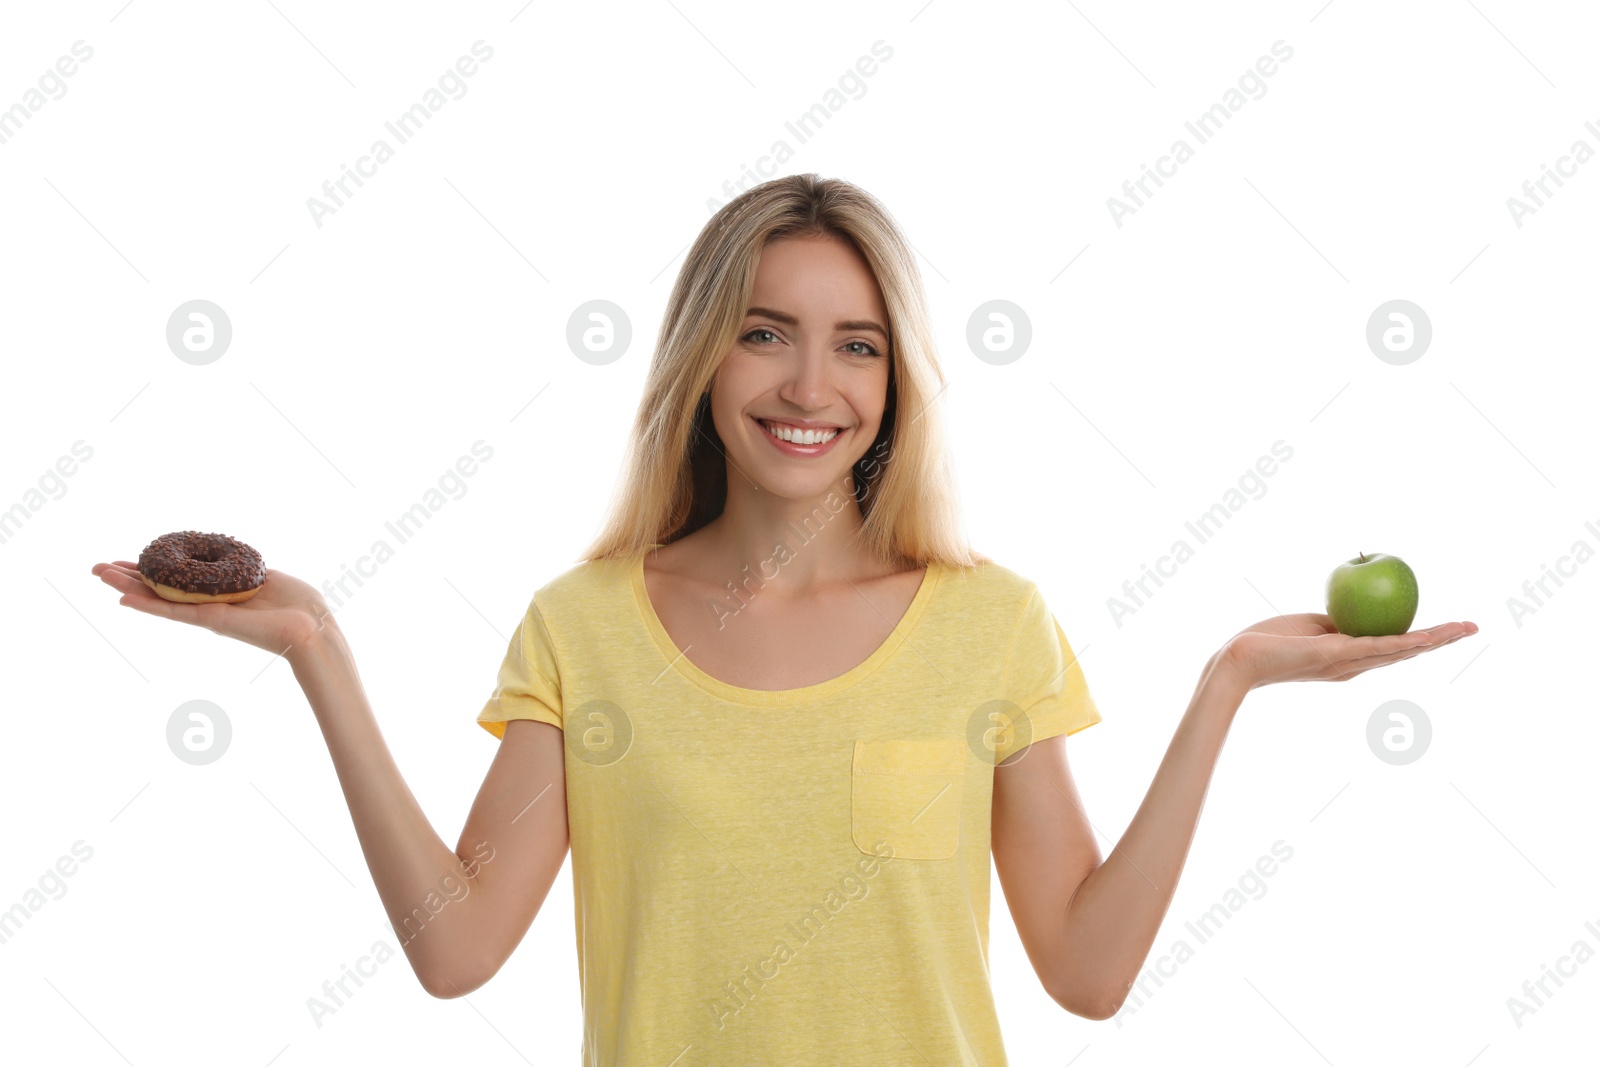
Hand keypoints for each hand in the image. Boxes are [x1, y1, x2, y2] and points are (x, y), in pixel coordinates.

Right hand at [92, 560, 335, 658]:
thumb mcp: (265, 575)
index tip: (129, 560)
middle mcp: (207, 605)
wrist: (312, 626)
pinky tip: (125, 599)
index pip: (177, 579)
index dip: (153, 569)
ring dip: (127, 589)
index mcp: (218, 593)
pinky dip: (150, 606)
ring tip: (100, 576)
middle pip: (159, 590)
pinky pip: (176, 612)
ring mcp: (207, 614)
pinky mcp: (212, 622)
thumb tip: (232, 555)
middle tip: (97, 568)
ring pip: (159, 599)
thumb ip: (243, 567)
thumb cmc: (298, 604)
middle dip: (128, 578)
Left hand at [1220, 613, 1478, 690]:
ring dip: (1433, 641)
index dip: (1422, 640)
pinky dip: (1401, 642)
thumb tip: (1350, 611)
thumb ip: (1334, 624)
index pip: (1393, 649)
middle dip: (1441, 640)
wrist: (1240, 659)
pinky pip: (1375, 648)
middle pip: (1406, 653)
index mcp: (1349, 660)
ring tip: (1462, 630)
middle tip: (1472, 627)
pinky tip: (1423, 637)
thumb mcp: (1310, 628)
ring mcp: (1346, 664)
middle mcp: (1354, 667)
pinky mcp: (1334, 656)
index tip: (1448, 629)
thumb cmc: (1268, 641)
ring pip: (1398, 652)